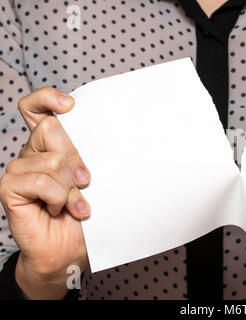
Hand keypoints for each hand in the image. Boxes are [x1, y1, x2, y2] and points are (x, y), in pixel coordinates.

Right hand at [0, 87, 89, 298]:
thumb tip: (102, 135)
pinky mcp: (9, 188)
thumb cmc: (82, 213)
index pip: (36, 108)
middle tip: (86, 181)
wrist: (70, 248)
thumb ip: (84, 157)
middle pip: (52, 129)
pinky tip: (58, 210)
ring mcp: (18, 170)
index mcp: (49, 146)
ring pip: (52, 160)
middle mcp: (31, 153)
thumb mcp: (88, 179)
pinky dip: (57, 198)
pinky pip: (39, 181)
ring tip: (75, 204)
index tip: (70, 105)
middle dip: (76, 157)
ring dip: (70, 187)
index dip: (48, 98)